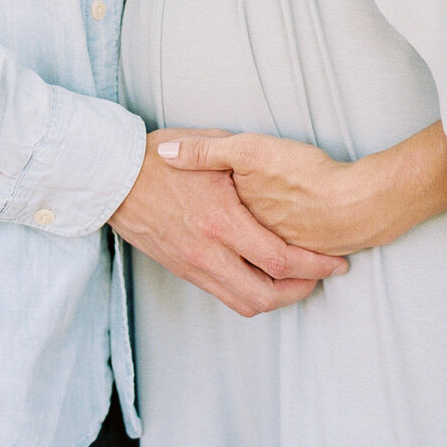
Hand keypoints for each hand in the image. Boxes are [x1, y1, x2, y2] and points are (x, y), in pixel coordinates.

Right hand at [109, 129, 346, 317]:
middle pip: (266, 294)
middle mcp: (209, 251)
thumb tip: (269, 161)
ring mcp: (194, 265)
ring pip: (244, 303)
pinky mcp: (183, 269)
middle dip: (301, 291)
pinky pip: (223, 295)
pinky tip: (262, 279)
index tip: (334, 260)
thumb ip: (239, 157)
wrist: (111, 178)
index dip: (314, 265)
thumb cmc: (156, 158)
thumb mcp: (205, 144)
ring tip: (297, 283)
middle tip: (321, 278)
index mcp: (221, 220)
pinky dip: (249, 294)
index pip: (279, 258)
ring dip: (275, 299)